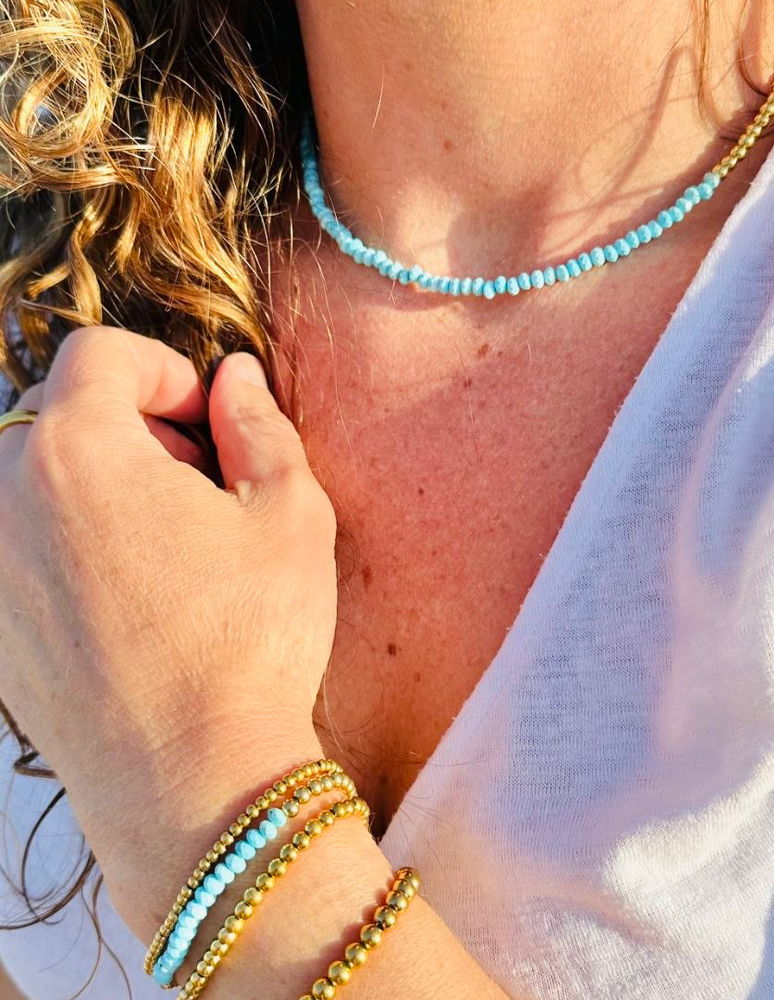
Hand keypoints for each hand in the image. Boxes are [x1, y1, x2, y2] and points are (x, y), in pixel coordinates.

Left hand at [0, 327, 335, 927]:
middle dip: (131, 423)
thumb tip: (235, 377)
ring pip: (34, 475)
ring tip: (166, 537)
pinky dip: (67, 534)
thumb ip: (260, 424)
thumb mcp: (292, 514)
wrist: (192, 780)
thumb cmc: (252, 641)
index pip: (102, 354)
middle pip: (59, 410)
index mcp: (80, 451)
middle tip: (198, 479)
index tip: (208, 420)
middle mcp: (6, 497)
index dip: (166, 371)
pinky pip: (19, 540)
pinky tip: (132, 589)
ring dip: (98, 478)